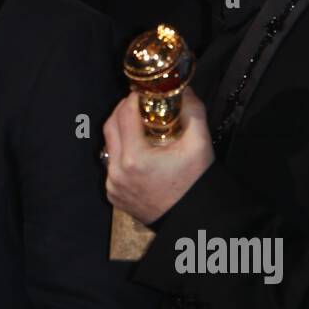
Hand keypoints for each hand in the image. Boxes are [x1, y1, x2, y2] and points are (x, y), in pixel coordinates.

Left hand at [102, 87, 213, 225]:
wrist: (192, 219)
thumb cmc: (196, 182)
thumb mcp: (200, 143)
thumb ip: (192, 111)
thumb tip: (183, 89)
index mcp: (135, 159)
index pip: (124, 115)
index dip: (133, 99)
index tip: (143, 93)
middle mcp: (117, 172)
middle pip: (110, 127)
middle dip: (123, 111)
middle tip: (139, 104)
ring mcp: (113, 186)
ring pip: (109, 146)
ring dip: (121, 132)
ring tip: (139, 126)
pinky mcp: (113, 195)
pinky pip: (111, 166)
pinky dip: (122, 154)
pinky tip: (139, 151)